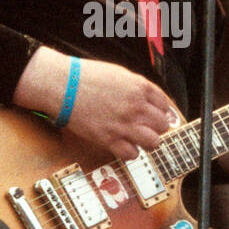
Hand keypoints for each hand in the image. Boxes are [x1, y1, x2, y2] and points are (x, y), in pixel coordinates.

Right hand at [13, 48, 175, 159]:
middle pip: (162, 125)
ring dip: (148, 142)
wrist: (63, 85)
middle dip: (156, 127)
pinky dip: (130, 152)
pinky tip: (123, 145)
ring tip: (139, 139)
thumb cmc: (87, 77)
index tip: (155, 115)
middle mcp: (136, 107)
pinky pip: (132, 154)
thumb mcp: (119, 74)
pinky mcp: (109, 139)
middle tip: (147, 127)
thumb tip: (150, 101)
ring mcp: (124, 124)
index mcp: (140, 87)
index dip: (161, 112)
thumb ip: (137, 87)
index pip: (165, 105)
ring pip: (153, 142)